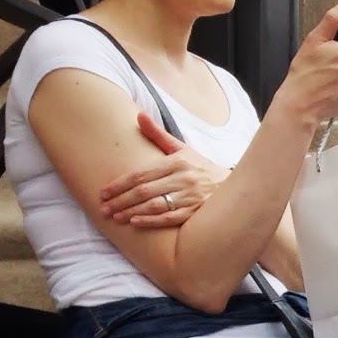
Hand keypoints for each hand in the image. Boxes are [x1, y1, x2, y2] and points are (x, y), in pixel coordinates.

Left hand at [100, 112, 227, 226]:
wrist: (234, 188)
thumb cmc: (201, 168)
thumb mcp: (182, 149)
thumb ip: (158, 135)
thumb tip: (138, 115)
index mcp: (177, 162)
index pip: (140, 174)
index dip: (119, 184)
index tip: (103, 192)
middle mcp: (184, 179)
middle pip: (144, 191)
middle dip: (121, 200)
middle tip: (104, 207)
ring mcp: (191, 197)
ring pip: (155, 205)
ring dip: (132, 212)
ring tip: (115, 216)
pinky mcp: (197, 212)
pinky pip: (170, 218)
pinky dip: (152, 221)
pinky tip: (135, 222)